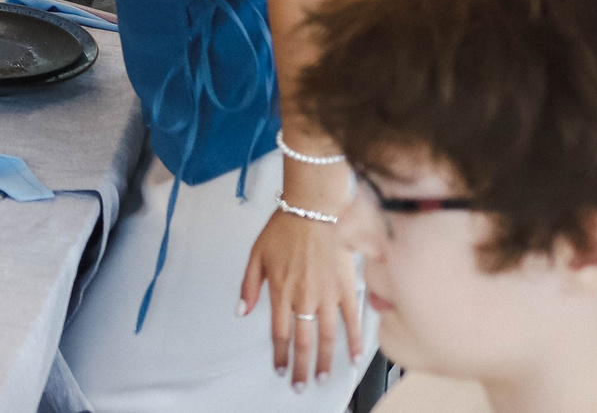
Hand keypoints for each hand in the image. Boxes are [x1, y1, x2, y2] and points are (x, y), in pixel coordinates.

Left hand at [239, 206, 364, 385]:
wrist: (313, 210)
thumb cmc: (284, 228)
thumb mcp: (256, 254)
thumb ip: (249, 286)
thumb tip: (242, 311)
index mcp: (280, 291)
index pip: (279, 332)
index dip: (280, 354)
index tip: (280, 369)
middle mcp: (304, 298)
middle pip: (303, 342)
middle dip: (301, 367)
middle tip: (301, 385)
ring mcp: (327, 296)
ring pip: (327, 337)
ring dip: (325, 361)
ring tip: (323, 378)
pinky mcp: (346, 289)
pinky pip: (352, 321)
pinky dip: (355, 341)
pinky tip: (354, 357)